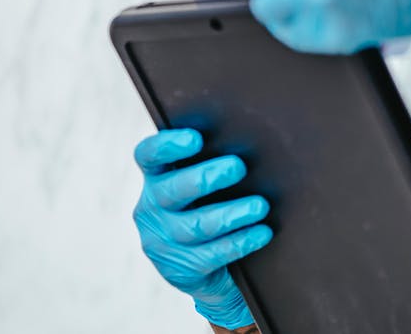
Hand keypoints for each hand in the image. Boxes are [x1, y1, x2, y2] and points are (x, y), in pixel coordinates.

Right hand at [132, 129, 272, 328]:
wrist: (214, 270)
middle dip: (206, 177)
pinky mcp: (179, 269)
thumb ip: (215, 163)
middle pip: (173, 190)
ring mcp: (162, 242)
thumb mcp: (209, 187)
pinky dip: (240, 242)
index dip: (167, 146)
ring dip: (231, 214)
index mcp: (157, 179)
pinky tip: (261, 233)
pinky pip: (211, 255)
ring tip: (260, 206)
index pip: (149, 156)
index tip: (196, 138)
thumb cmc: (215, 209)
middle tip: (238, 167)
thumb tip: (253, 143)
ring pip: (195, 226)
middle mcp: (151, 209)